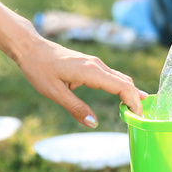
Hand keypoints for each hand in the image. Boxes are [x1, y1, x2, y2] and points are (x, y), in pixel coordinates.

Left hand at [15, 37, 147, 124]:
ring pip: (120, 79)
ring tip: (136, 111)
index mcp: (91, 71)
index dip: (133, 102)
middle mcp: (97, 65)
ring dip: (130, 94)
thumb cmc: (39, 69)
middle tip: (140, 119)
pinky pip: (113, 76)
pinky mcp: (91, 64)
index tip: (138, 117)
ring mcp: (95, 63)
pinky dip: (122, 88)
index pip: (122, 87)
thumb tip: (94, 123)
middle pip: (126, 83)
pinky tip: (125, 97)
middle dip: (136, 100)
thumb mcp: (54, 93)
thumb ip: (76, 108)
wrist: (30, 48)